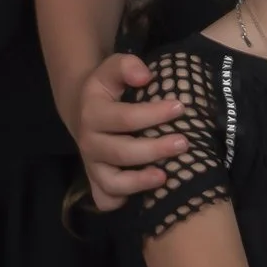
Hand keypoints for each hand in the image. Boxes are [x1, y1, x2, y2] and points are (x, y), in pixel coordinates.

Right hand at [74, 52, 186, 211]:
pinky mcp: (96, 181)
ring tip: (166, 176)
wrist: (82, 109)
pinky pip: (105, 200)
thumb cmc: (108, 88)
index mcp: (92, 112)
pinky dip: (121, 201)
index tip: (181, 107)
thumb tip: (145, 76)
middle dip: (154, 149)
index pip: (124, 117)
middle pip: (121, 152)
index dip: (153, 114)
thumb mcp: (113, 69)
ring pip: (112, 182)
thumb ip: (127, 65)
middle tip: (184, 143)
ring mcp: (91, 165)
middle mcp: (88, 142)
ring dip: (140, 182)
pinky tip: (143, 197)